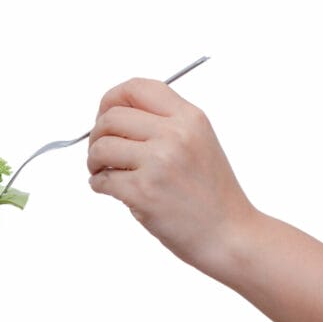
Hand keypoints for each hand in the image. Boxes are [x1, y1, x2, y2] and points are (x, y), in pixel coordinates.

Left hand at [87, 78, 257, 275]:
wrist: (229, 233)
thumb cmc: (211, 193)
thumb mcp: (199, 142)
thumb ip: (163, 124)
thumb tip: (112, 115)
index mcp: (189, 117)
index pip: (136, 88)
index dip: (111, 99)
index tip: (104, 115)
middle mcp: (175, 134)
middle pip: (110, 117)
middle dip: (96, 135)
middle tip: (101, 153)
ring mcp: (158, 162)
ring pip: (100, 147)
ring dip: (93, 161)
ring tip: (103, 172)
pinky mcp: (143, 191)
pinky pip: (101, 180)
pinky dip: (98, 185)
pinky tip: (111, 189)